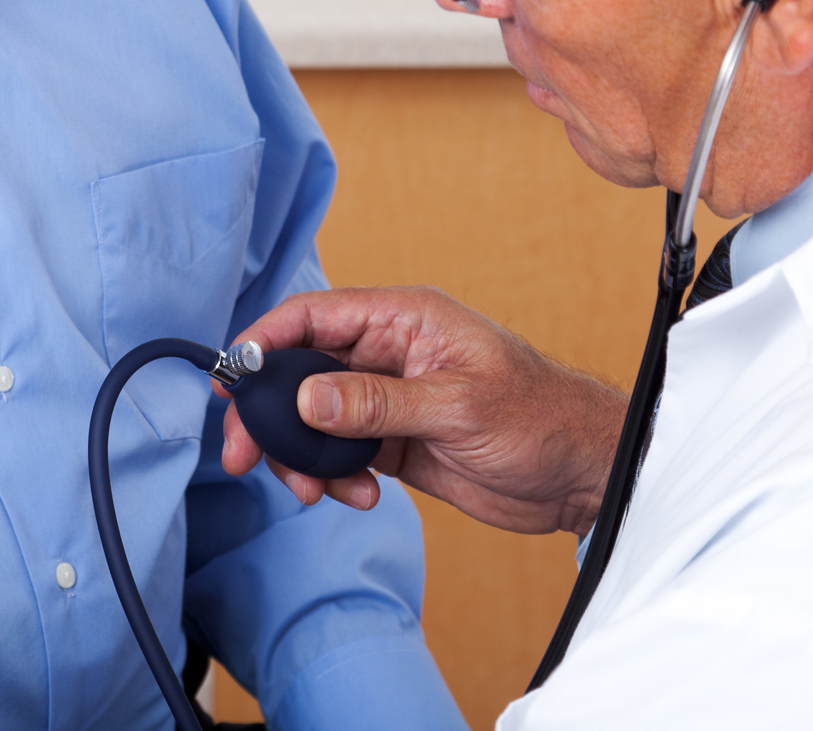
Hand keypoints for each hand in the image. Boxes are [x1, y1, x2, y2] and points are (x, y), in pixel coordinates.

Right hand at [219, 286, 625, 535]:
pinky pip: (338, 455)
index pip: (313, 315)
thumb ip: (378, 402)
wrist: (581, 473)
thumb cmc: (540, 416)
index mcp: (403, 319)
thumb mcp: (457, 406)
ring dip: (301, 457)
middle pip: (299, 371)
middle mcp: (388, 353)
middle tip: (243, 455)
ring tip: (315, 492)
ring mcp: (387, 399)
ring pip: (312, 419)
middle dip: (268, 414)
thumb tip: (306, 399)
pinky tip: (359, 497)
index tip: (231, 377)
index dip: (265, 341)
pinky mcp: (393, 442)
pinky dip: (333, 478)